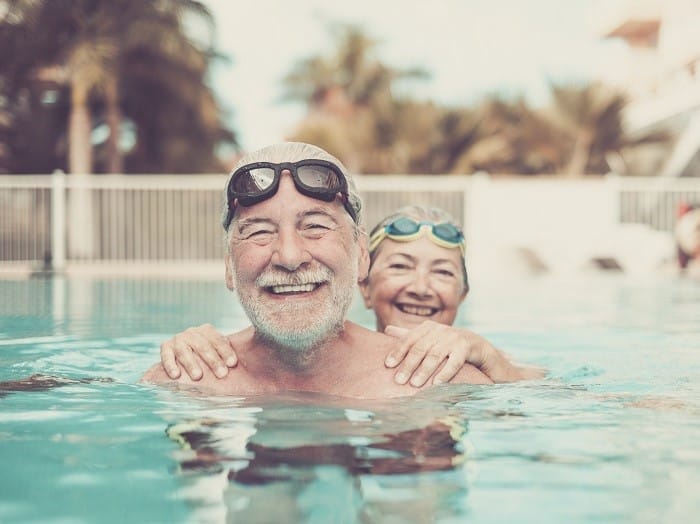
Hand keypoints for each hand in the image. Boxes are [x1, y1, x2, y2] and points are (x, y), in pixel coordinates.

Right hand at [160, 323, 236, 379]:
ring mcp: (178, 339)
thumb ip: (227, 354)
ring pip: (184, 351)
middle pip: (203, 346)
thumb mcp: (217, 351)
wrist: (183, 353)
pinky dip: (170, 365)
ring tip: (198, 376)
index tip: (232, 364)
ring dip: (191, 364)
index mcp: (207, 330)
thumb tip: (241, 366)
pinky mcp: (165, 347)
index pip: (218, 340)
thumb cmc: (207, 356)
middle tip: (222, 374)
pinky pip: (166, 355)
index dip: (226, 351)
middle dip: (213, 361)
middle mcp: (192, 333)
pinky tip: (176, 375)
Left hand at [383, 321, 542, 385]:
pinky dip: (445, 373)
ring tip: (414, 384)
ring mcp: (454, 338)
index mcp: (428, 327)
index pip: (409, 339)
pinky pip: (454, 362)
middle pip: (420, 348)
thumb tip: (386, 330)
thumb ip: (409, 335)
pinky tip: (436, 385)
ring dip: (424, 371)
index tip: (388, 365)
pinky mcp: (467, 348)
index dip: (398, 351)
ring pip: (435, 356)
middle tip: (399, 381)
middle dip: (409, 365)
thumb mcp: (429, 338)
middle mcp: (440, 330)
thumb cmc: (448, 345)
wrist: (478, 348)